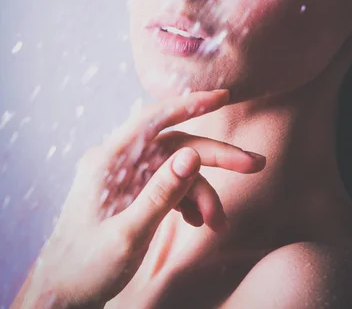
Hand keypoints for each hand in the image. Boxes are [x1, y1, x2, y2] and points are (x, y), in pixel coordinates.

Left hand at [28, 89, 265, 307]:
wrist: (62, 295)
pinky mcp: (131, 194)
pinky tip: (199, 221)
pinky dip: (187, 200)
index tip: (223, 96)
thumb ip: (162, 193)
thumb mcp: (128, 236)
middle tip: (254, 164)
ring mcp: (125, 178)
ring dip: (202, 191)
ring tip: (218, 223)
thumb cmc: (86, 268)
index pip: (153, 119)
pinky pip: (167, 186)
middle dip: (215, 155)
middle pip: (174, 146)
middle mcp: (118, 162)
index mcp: (109, 161)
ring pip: (176, 169)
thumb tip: (192, 153)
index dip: (189, 104)